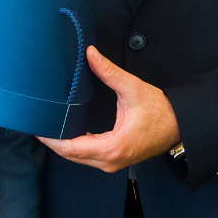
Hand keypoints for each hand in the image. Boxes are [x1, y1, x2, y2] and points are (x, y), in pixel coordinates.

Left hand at [38, 46, 180, 171]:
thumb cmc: (161, 111)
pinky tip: (66, 132)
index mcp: (113, 147)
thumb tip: (90, 54)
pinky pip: (88, 156)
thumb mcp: (132, 88)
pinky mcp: (114, 160)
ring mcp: (112, 163)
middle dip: (53, 141)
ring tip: (47, 126)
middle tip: (37, 123)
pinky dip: (74, 146)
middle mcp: (110, 160)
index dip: (52, 139)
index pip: (72, 148)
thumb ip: (108, 72)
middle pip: (71, 155)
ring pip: (78, 158)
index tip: (37, 128)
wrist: (180, 126)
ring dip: (62, 144)